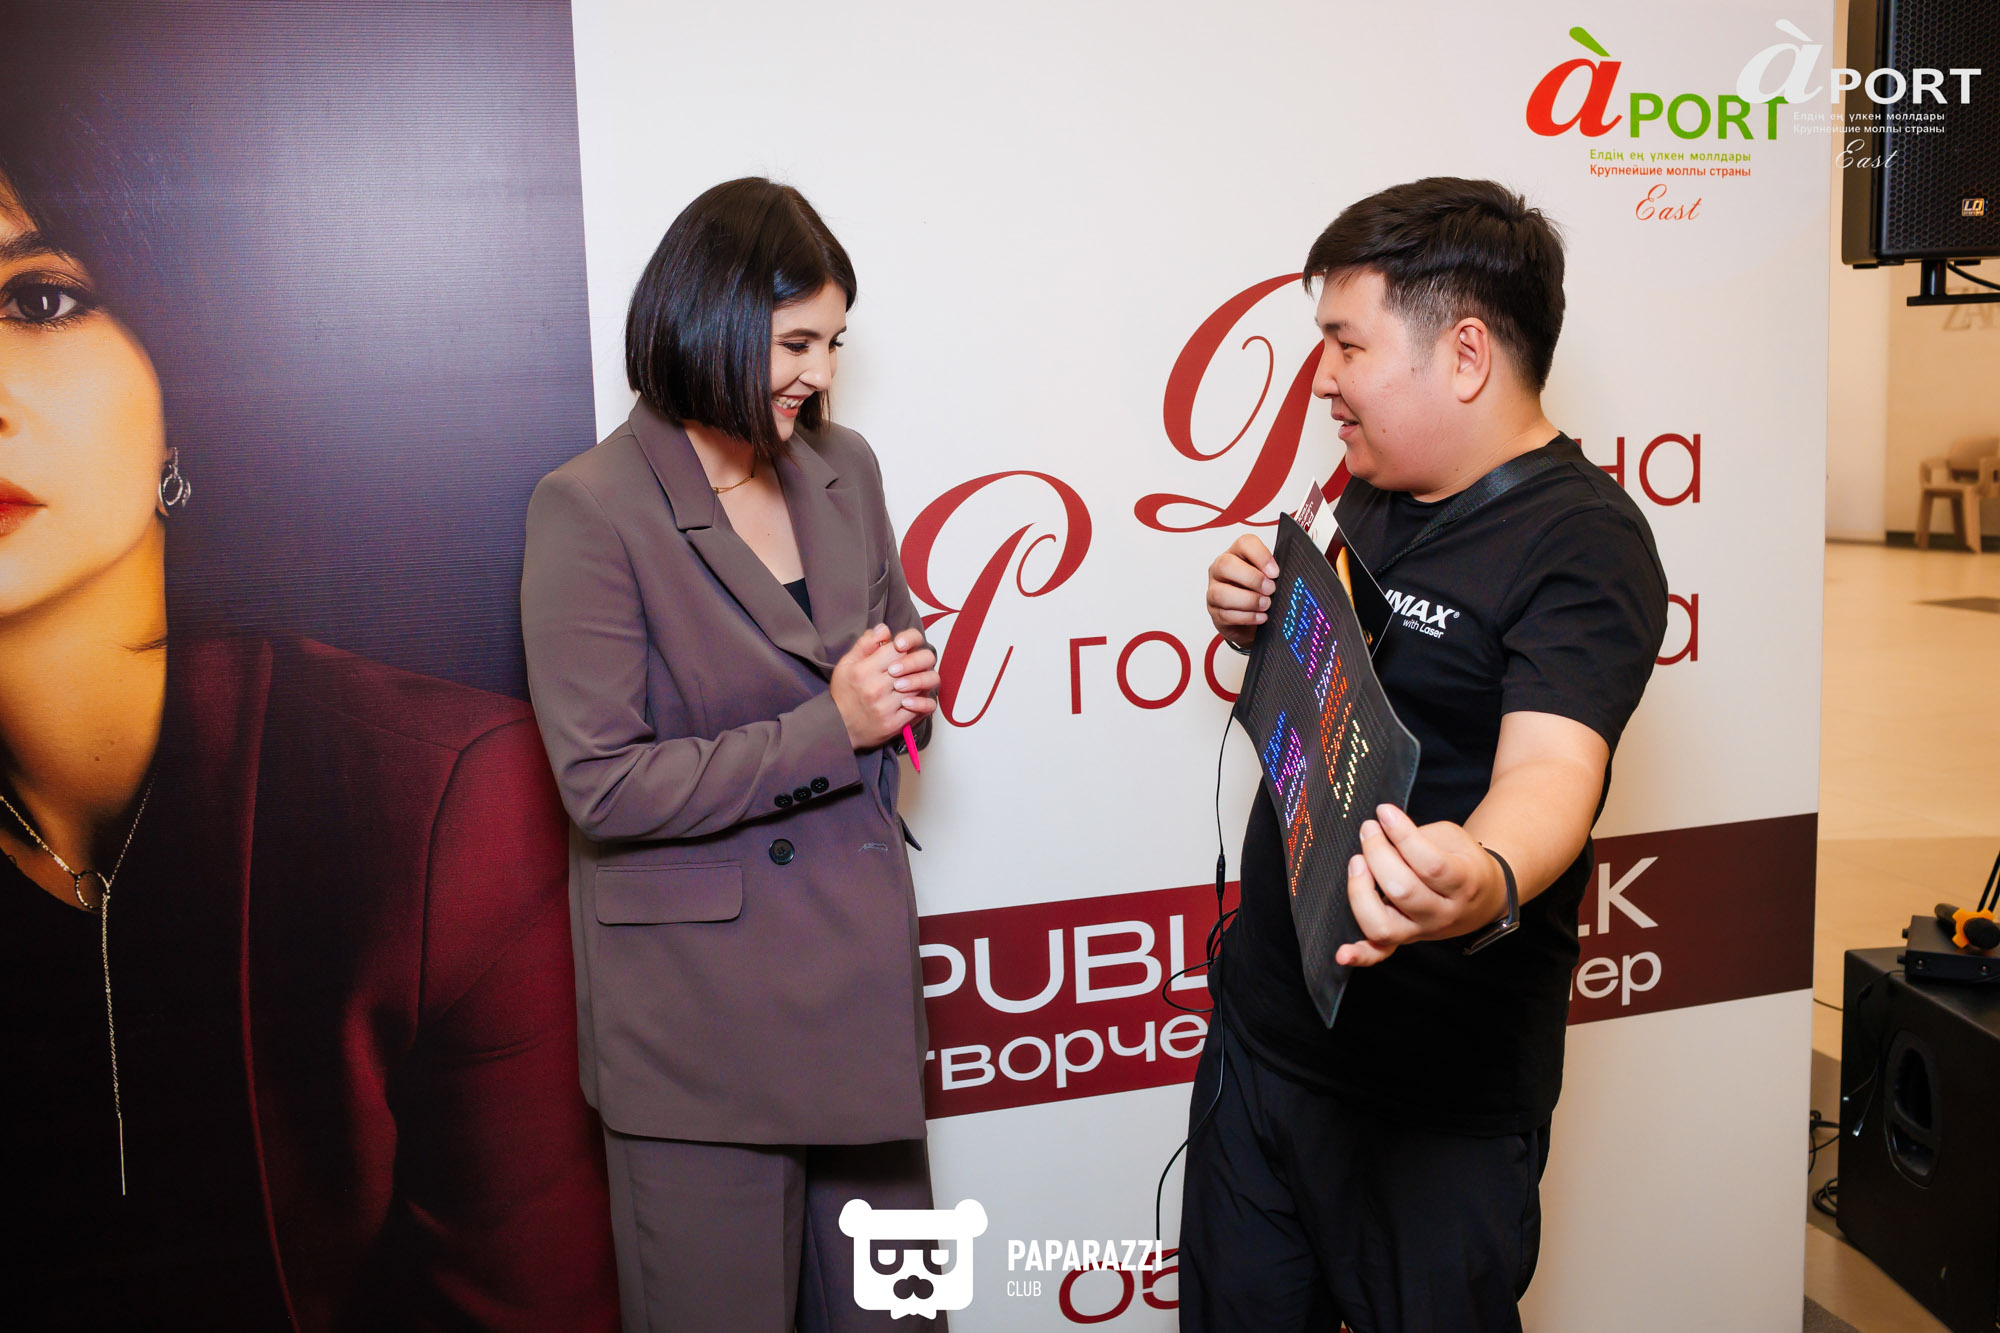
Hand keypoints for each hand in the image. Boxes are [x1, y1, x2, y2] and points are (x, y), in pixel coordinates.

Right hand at [832, 624, 937, 749]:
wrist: (838, 728)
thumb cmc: (844, 693)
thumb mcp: (846, 664)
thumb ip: (865, 643)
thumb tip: (885, 629)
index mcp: (864, 671)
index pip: (898, 648)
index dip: (907, 642)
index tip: (903, 647)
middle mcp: (875, 688)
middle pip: (912, 665)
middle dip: (917, 660)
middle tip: (912, 662)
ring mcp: (886, 707)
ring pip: (920, 684)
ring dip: (920, 679)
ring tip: (913, 678)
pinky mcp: (895, 724)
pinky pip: (922, 708)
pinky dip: (924, 699)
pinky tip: (916, 696)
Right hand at [1206, 534, 1278, 647]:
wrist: (1251, 619)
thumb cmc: (1262, 593)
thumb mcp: (1270, 578)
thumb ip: (1276, 574)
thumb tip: (1292, 577)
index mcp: (1237, 553)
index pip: (1244, 543)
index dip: (1261, 556)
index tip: (1275, 572)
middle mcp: (1221, 569)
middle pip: (1226, 565)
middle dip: (1252, 578)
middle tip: (1270, 589)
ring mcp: (1214, 591)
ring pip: (1221, 593)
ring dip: (1248, 600)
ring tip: (1266, 605)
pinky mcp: (1214, 612)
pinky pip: (1225, 614)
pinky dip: (1246, 617)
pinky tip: (1261, 617)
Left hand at [1337, 804, 1507, 966]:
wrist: (1484, 896)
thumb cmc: (1462, 860)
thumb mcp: (1452, 838)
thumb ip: (1418, 837)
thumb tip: (1379, 832)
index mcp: (1464, 883)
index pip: (1429, 863)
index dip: (1401, 834)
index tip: (1384, 811)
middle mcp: (1443, 913)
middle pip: (1403, 891)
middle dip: (1378, 854)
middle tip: (1369, 829)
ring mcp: (1422, 931)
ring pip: (1384, 925)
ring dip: (1361, 891)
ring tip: (1357, 862)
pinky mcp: (1405, 940)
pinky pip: (1380, 954)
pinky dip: (1361, 955)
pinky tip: (1342, 953)